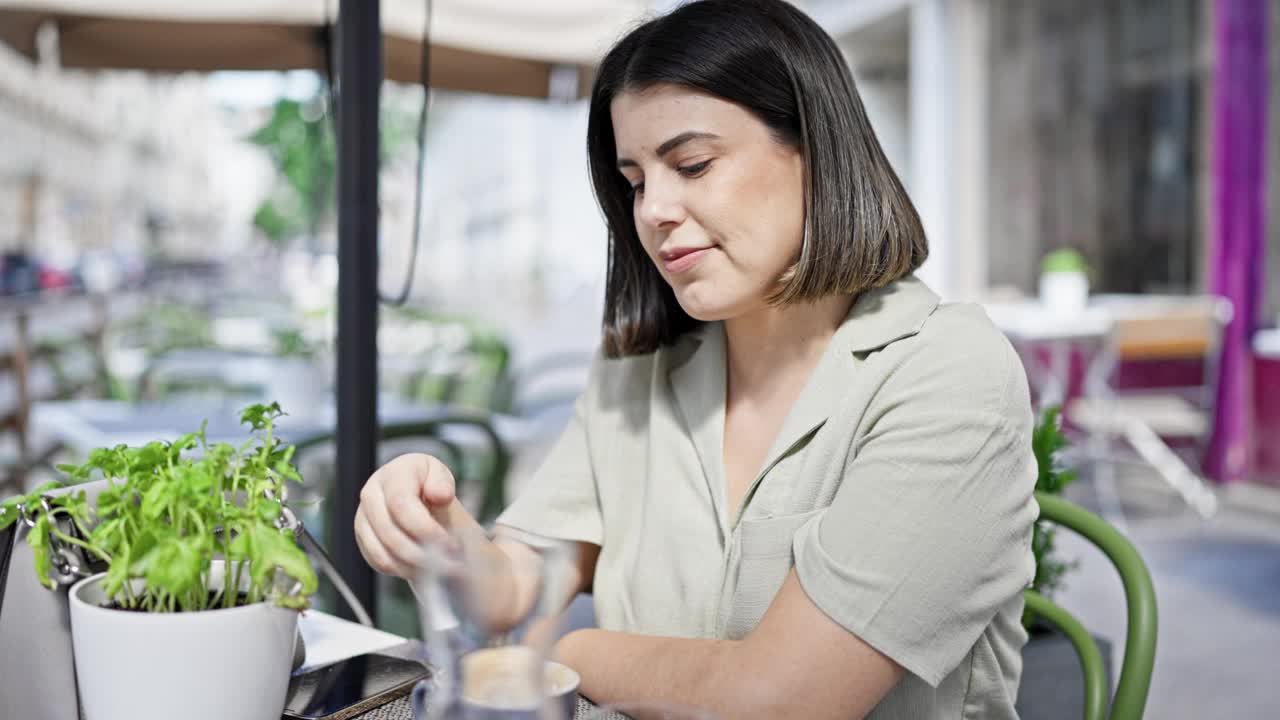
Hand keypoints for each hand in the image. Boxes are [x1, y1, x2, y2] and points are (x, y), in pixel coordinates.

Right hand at [354, 453, 459, 577]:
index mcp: (394, 473)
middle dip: (422, 552)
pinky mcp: (363, 537)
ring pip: (383, 551)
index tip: (449, 544)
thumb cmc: (433, 490)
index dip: (425, 528)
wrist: (423, 502)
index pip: (401, 504)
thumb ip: (443, 483)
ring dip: (414, 565)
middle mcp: (372, 492)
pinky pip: (379, 561)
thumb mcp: (443, 480)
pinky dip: (403, 569)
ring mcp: (363, 516)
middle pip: (390, 532)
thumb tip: (439, 494)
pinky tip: (423, 567)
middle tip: (449, 563)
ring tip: (439, 567)